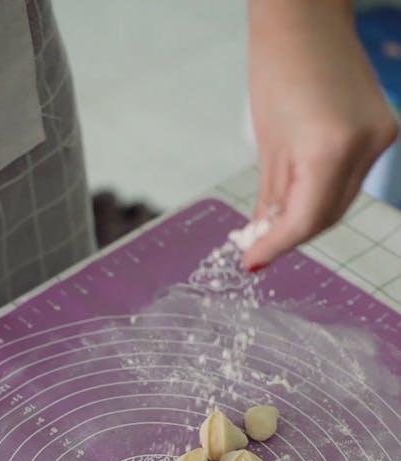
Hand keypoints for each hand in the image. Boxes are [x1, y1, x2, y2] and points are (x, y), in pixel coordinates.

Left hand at [244, 0, 397, 270]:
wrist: (306, 19)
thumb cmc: (277, 69)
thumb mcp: (268, 146)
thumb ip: (270, 201)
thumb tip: (262, 241)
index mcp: (330, 149)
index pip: (305, 221)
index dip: (276, 246)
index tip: (252, 261)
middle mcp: (364, 147)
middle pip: (327, 216)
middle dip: (291, 235)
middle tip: (259, 245)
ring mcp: (379, 138)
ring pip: (341, 200)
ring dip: (308, 215)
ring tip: (274, 219)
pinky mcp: (384, 131)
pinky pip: (352, 178)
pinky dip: (325, 191)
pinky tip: (301, 191)